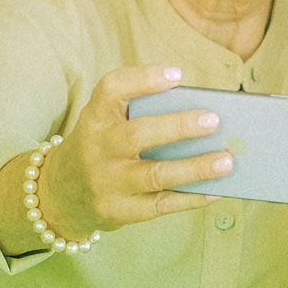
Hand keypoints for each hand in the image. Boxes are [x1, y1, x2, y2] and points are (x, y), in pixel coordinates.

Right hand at [0, 64, 236, 253]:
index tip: (177, 75)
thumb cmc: (101, 148)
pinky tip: (215, 191)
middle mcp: (97, 148)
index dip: (143, 80)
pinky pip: (161, 205)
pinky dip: (191, 198)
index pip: (111, 89)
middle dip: (178, 127)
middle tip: (214, 121)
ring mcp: (107, 182)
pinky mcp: (118, 211)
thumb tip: (206, 120)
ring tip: (227, 160)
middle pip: (138, 135)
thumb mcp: (106, 125)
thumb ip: (143, 116)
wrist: (60, 195)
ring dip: (195, 168)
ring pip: (155, 174)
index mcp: (94, 118)